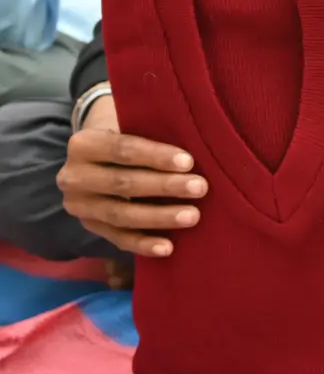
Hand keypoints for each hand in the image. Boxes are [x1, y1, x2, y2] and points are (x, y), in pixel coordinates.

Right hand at [57, 94, 207, 256]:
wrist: (101, 158)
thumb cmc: (130, 137)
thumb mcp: (133, 126)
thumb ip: (153, 133)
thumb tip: (194, 145)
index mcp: (83, 144)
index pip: (122, 149)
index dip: (156, 156)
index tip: (189, 162)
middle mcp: (73, 176)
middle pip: (123, 183)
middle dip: (164, 186)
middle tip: (200, 188)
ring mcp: (79, 205)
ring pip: (120, 214)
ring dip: (159, 217)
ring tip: (192, 216)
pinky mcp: (89, 227)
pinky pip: (117, 238)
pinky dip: (143, 244)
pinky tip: (167, 247)